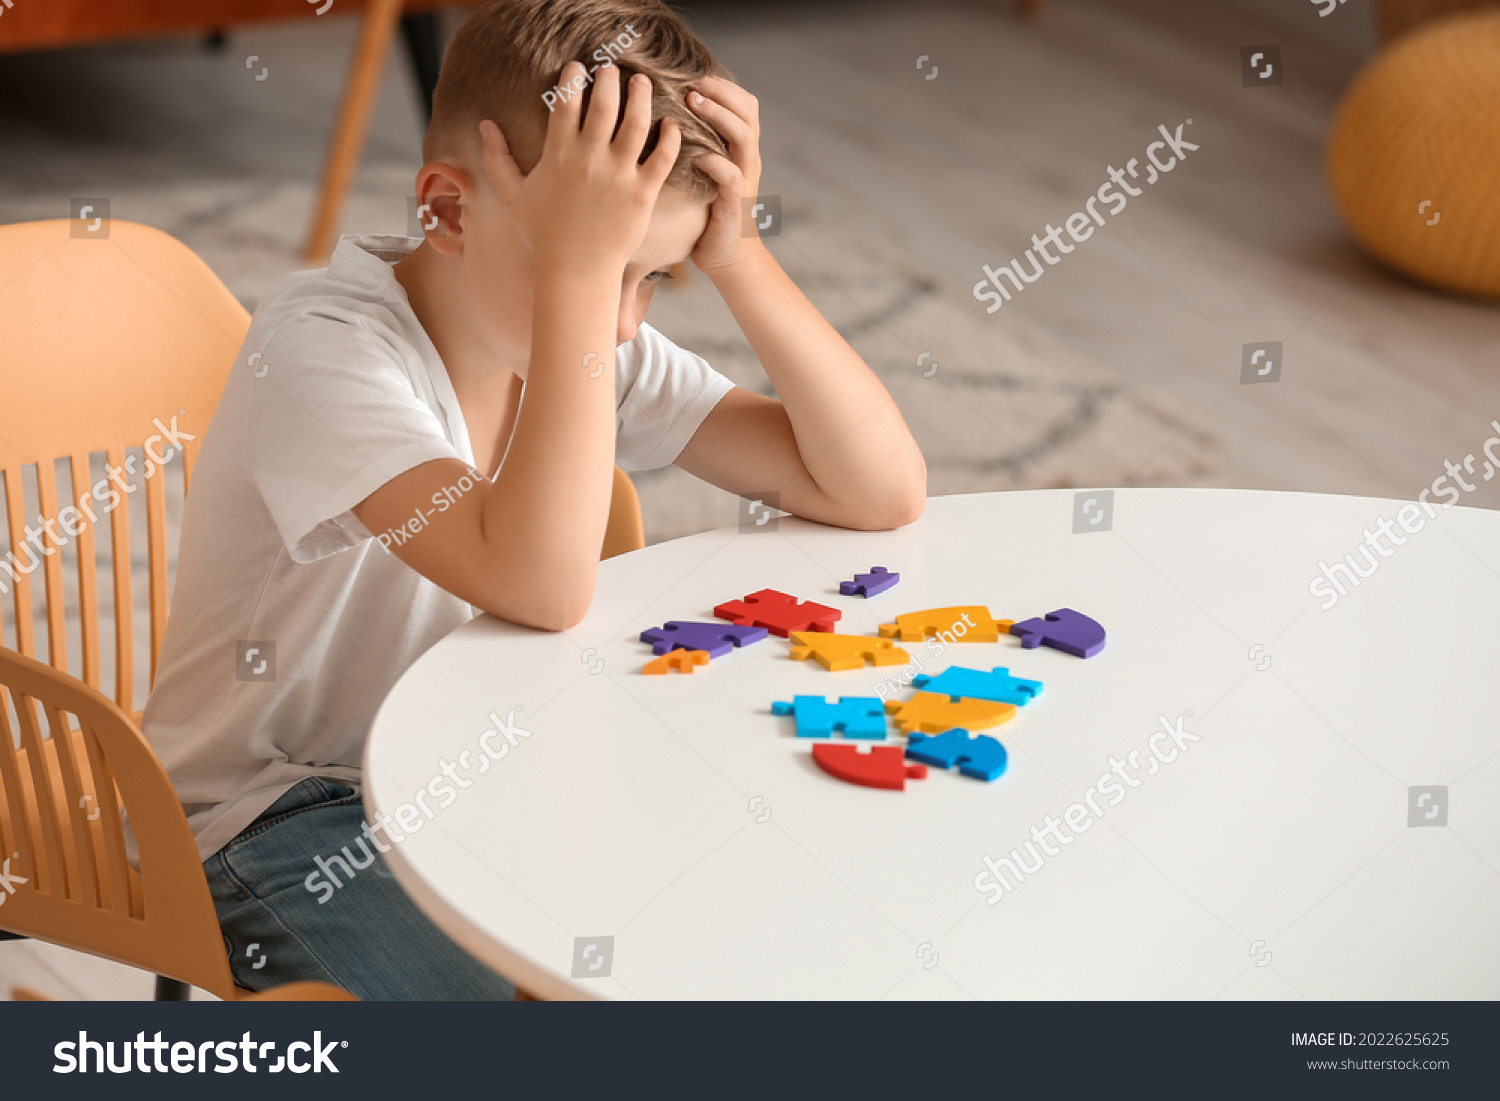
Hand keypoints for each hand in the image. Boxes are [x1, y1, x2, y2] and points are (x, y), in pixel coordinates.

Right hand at [480, 63, 681, 269]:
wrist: (576, 272)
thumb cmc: (543, 235)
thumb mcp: (512, 196)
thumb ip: (496, 159)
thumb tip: (484, 125)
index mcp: (559, 156)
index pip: (565, 102)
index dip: (572, 78)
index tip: (578, 67)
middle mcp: (590, 160)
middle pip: (604, 104)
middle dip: (609, 79)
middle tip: (612, 69)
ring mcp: (619, 176)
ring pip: (636, 122)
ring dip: (640, 96)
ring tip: (642, 82)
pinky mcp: (643, 194)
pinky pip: (663, 157)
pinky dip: (670, 136)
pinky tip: (670, 123)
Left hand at [686, 76, 765, 275]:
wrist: (727, 257)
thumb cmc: (706, 212)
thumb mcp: (702, 171)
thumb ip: (694, 144)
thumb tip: (661, 115)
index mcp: (740, 148)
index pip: (743, 103)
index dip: (721, 85)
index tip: (692, 76)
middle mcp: (747, 159)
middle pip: (747, 110)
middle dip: (719, 92)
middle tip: (690, 85)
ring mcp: (744, 179)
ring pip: (743, 136)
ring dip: (718, 116)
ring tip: (692, 105)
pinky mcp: (735, 203)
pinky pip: (731, 176)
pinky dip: (713, 162)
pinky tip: (693, 156)